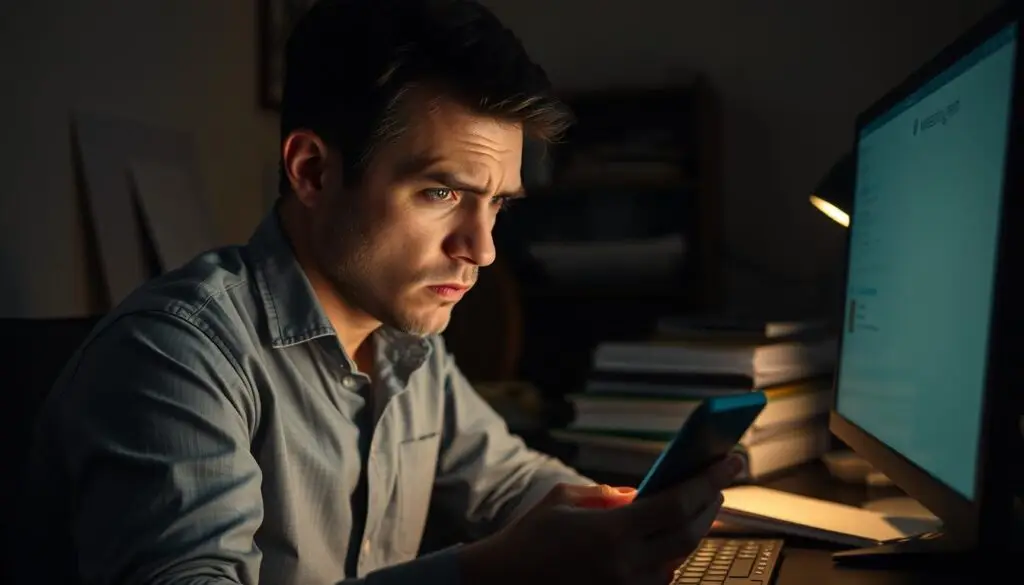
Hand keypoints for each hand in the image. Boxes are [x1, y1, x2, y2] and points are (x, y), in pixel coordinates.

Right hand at [459, 455, 742, 584]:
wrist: (501, 584)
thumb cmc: (530, 537)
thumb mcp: (564, 500)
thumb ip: (610, 495)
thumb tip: (646, 493)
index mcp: (610, 534)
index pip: (676, 505)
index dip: (708, 482)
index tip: (729, 463)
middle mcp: (625, 568)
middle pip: (689, 535)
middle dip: (709, 506)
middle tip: (718, 483)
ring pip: (679, 559)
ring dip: (692, 531)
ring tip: (699, 506)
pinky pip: (660, 579)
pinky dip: (670, 556)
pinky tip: (670, 536)